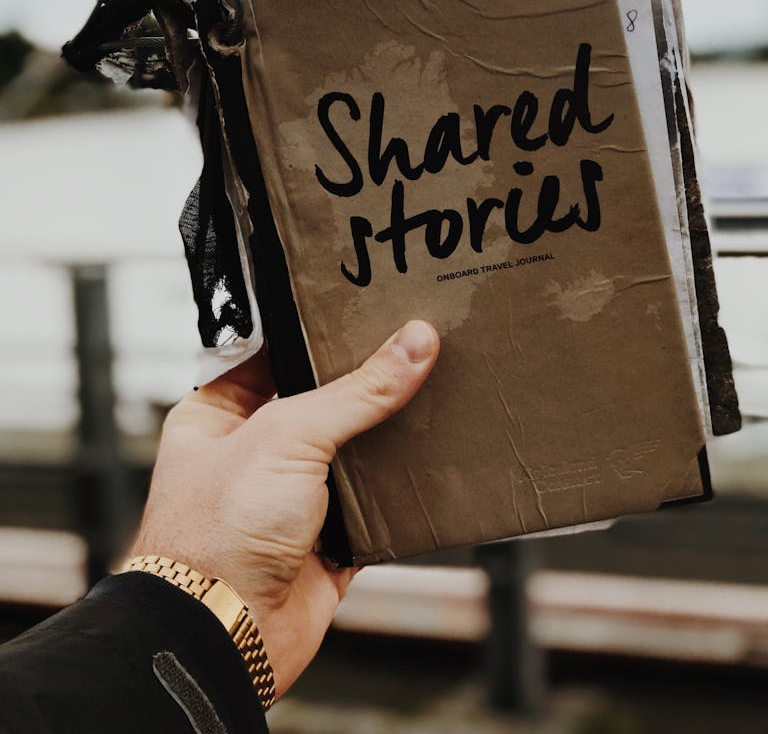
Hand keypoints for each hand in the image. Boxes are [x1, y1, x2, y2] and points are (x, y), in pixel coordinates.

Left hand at [131, 319, 438, 699]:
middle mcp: (252, 454)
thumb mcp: (287, 436)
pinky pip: (374, 508)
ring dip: (385, 437)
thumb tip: (413, 344)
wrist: (224, 637)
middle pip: (319, 404)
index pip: (273, 356)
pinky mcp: (326, 542)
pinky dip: (399, 493)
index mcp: (218, 416)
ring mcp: (289, 499)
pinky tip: (430, 462)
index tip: (364, 310)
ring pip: (350, 454)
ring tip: (433, 390)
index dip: (316, 333)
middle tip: (411, 344)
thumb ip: (356, 391)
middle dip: (361, 384)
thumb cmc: (216, 534)